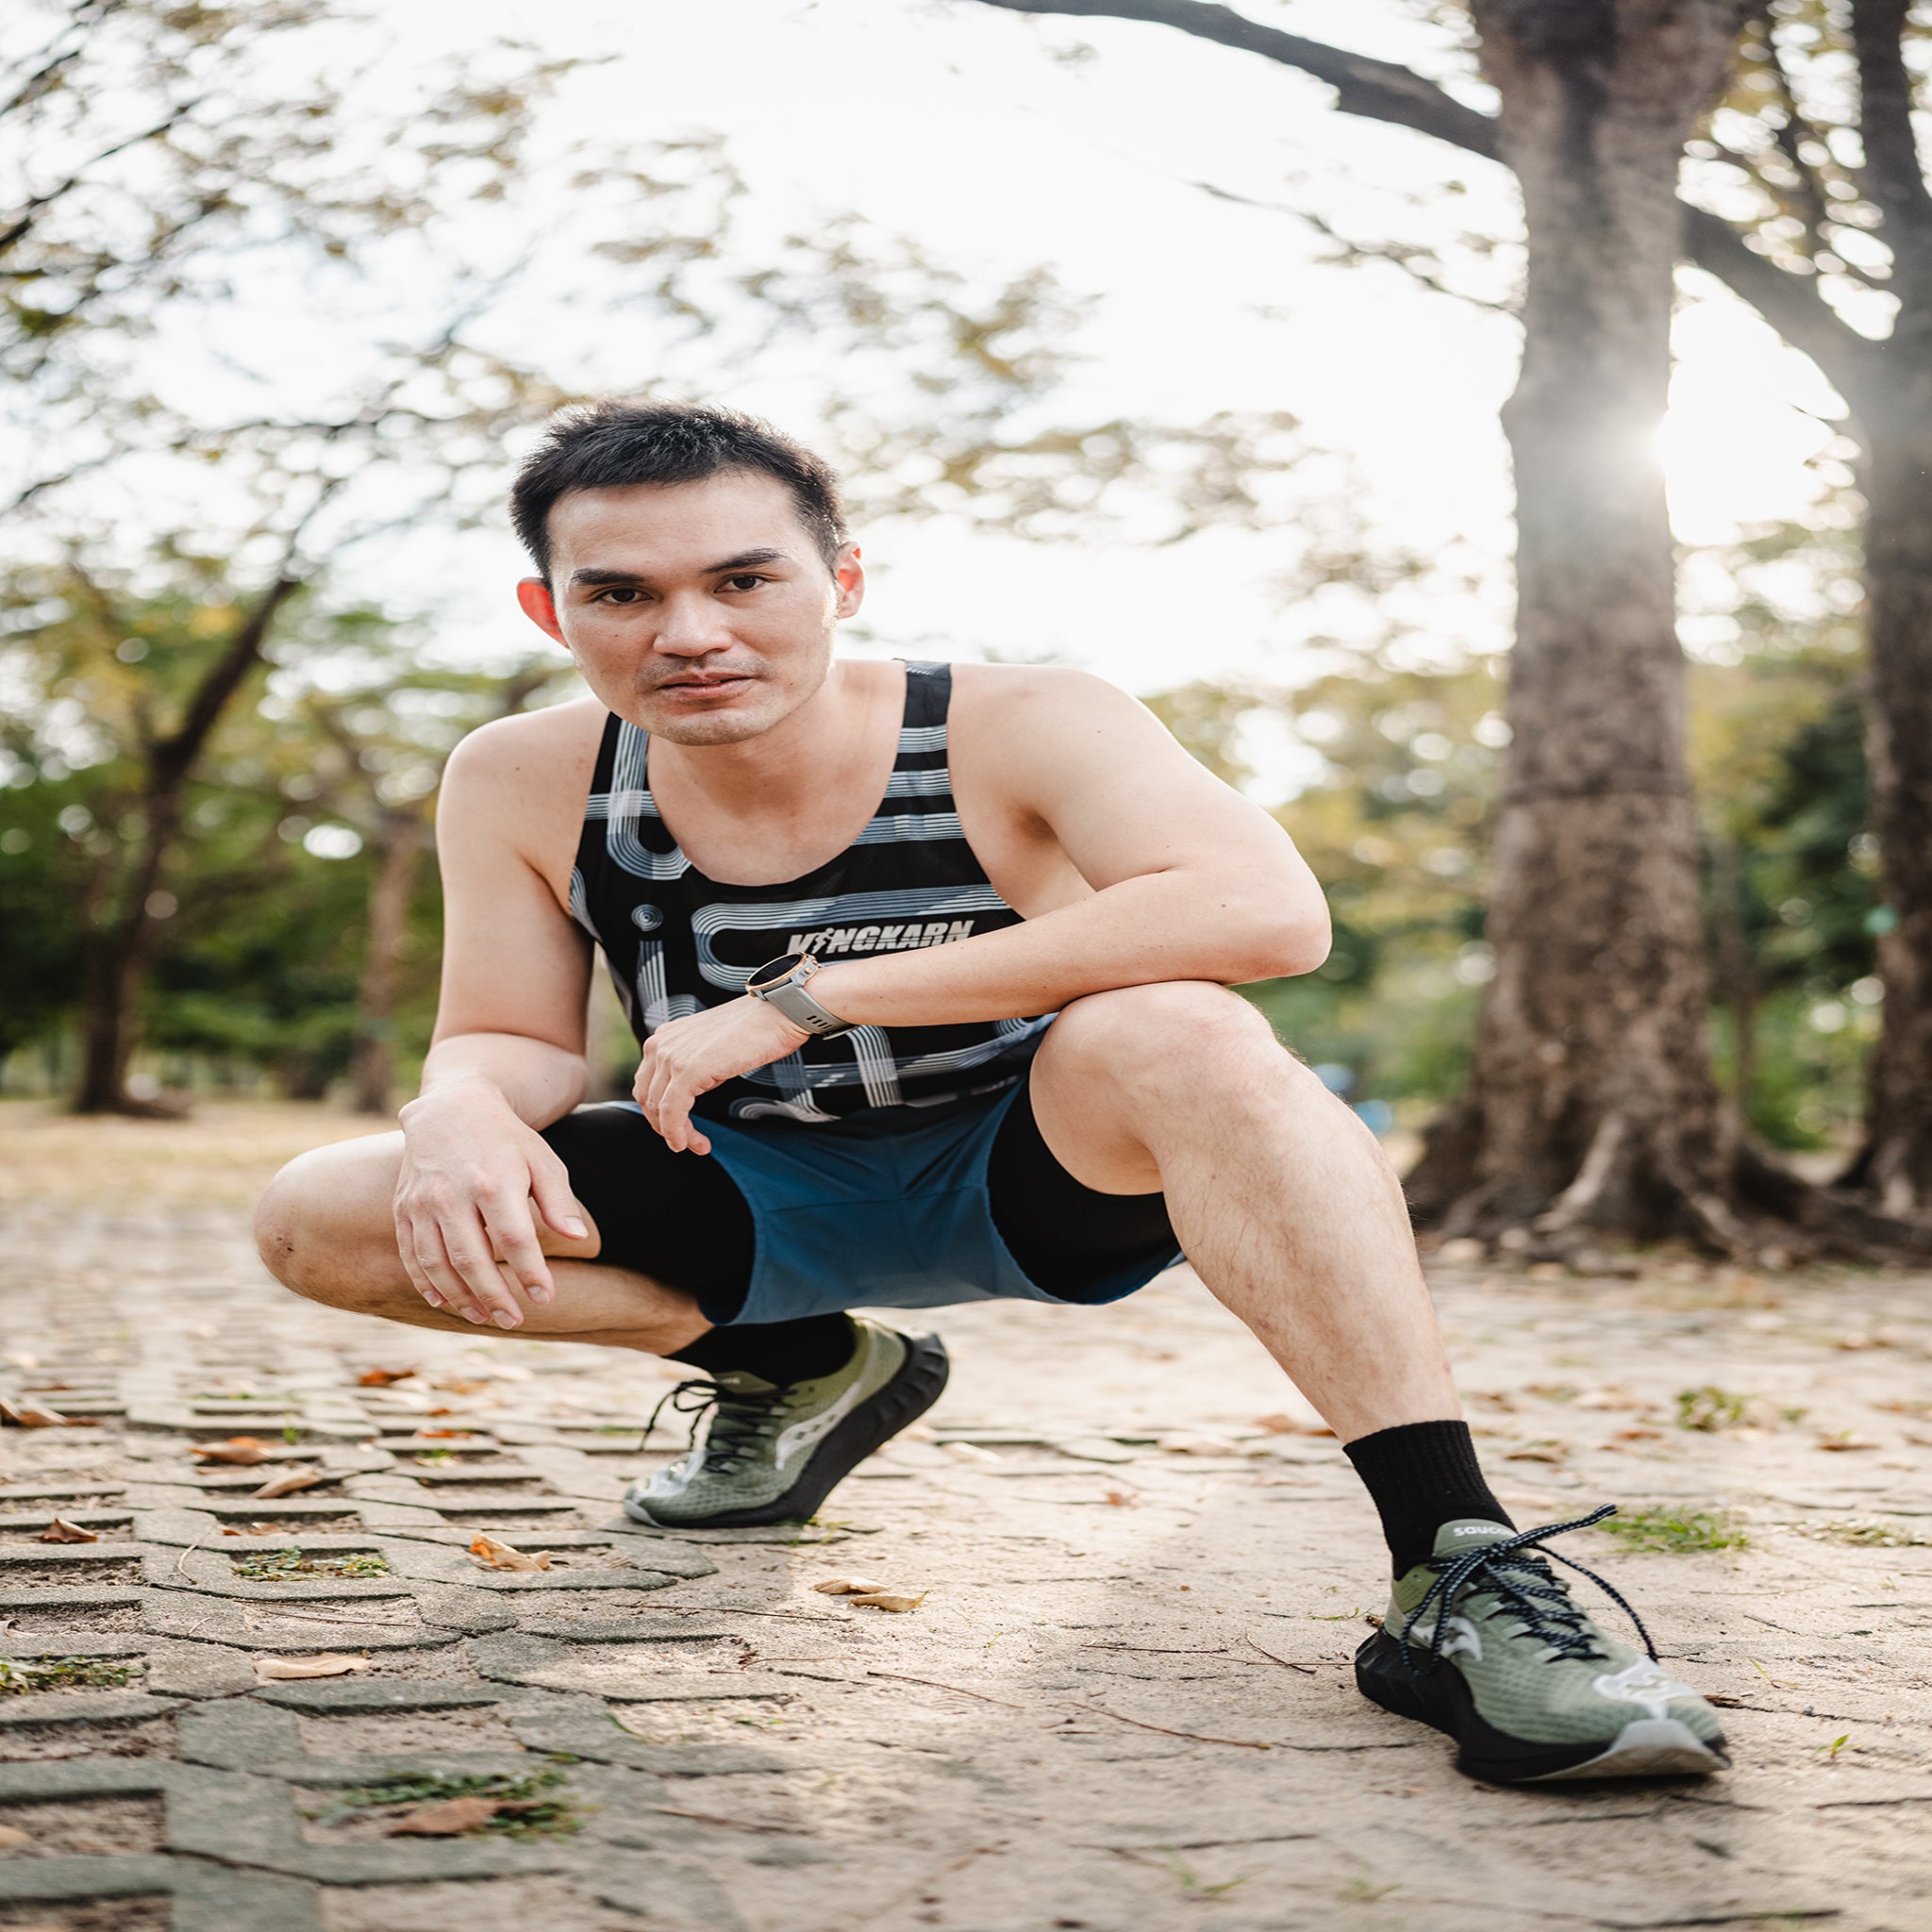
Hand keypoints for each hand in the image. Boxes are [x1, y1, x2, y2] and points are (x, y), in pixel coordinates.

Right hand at [394, 1079, 587, 1328]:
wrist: (452, 1108)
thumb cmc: (506, 1139)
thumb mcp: (542, 1160)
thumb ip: (559, 1200)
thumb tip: (579, 1238)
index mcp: (493, 1182)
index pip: (514, 1240)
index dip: (530, 1273)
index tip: (544, 1297)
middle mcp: (452, 1194)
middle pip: (472, 1259)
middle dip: (494, 1296)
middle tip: (513, 1320)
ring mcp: (422, 1202)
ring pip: (437, 1263)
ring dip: (460, 1297)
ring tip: (485, 1317)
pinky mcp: (404, 1207)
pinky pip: (411, 1253)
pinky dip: (426, 1282)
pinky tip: (445, 1301)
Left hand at [635, 996, 809, 1152]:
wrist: (778, 1013)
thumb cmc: (755, 1030)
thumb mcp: (710, 1048)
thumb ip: (691, 1065)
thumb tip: (687, 1096)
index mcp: (664, 1037)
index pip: (647, 1084)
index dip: (660, 1114)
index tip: (679, 1130)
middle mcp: (660, 1044)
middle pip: (647, 1099)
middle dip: (665, 1127)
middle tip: (687, 1143)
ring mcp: (671, 1056)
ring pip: (658, 1110)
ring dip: (675, 1135)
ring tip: (696, 1146)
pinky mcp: (687, 1071)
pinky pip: (672, 1112)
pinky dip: (677, 1133)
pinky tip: (690, 1144)